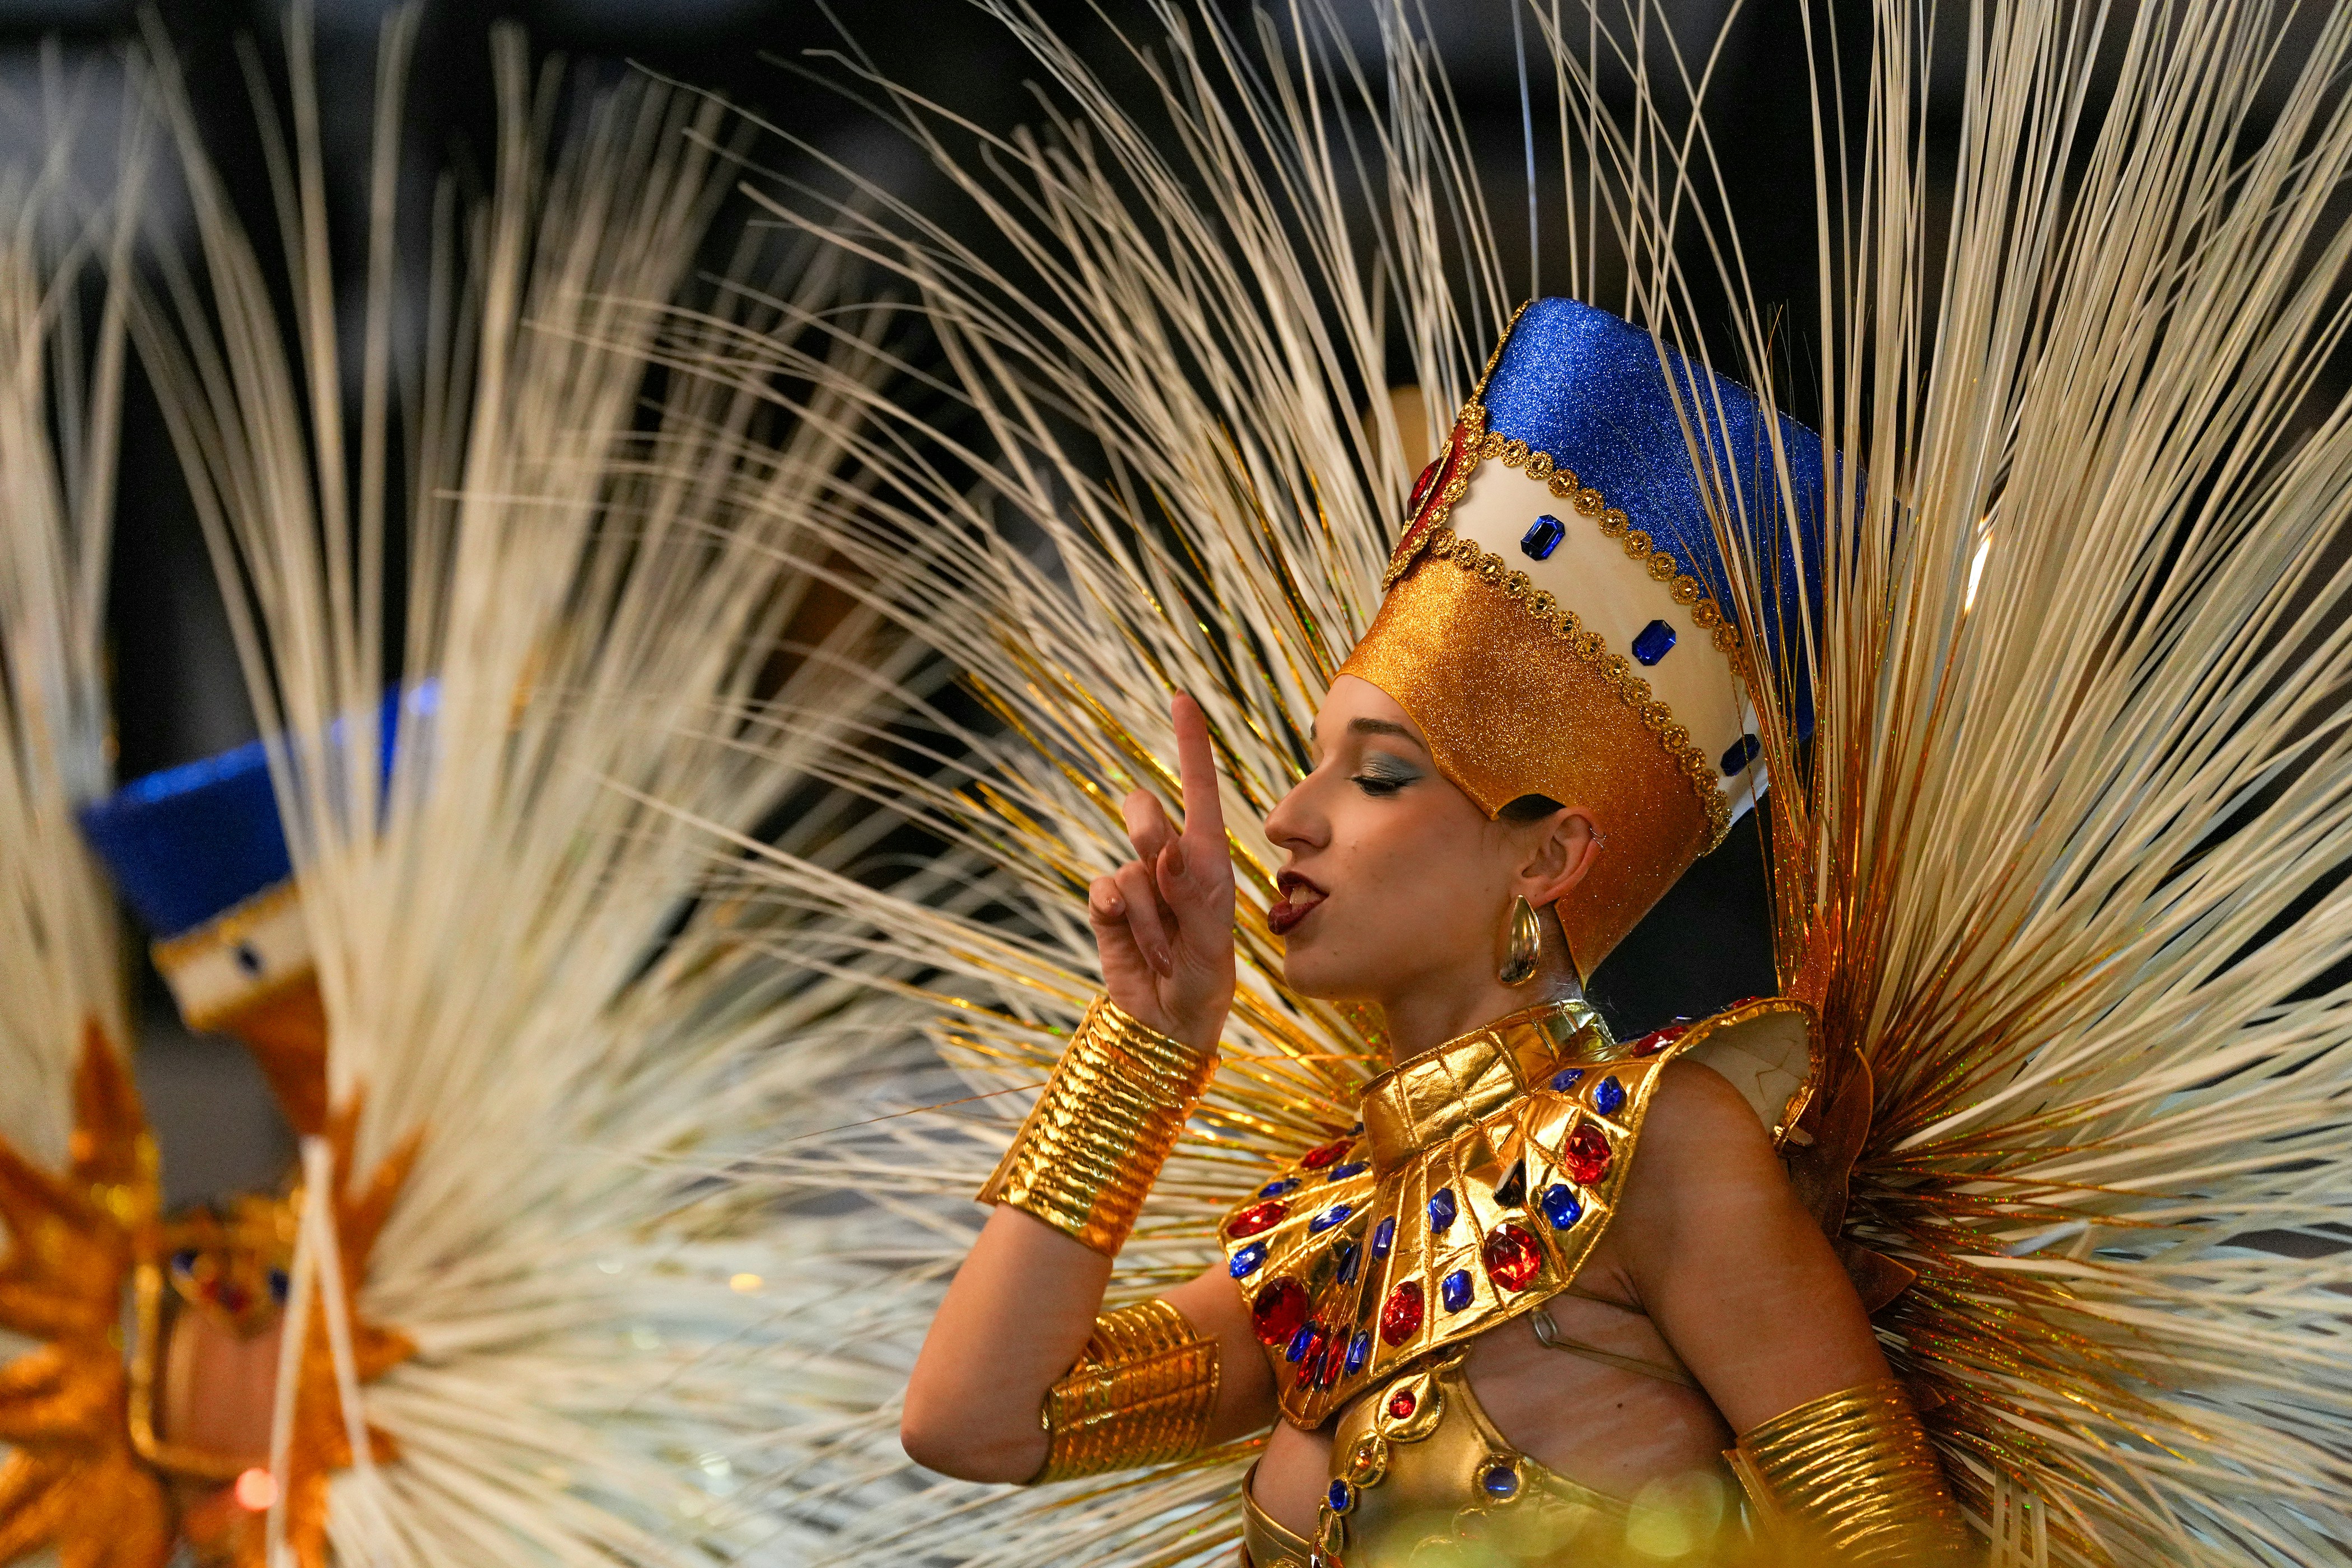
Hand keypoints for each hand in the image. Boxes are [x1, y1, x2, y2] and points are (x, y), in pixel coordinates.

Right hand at [1087, 693, 1235, 1055]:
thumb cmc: (1206, 984)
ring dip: (1145, 911)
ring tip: (1162, 945)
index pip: (1198, 790)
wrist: (1168, 1027)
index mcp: (1209, 861)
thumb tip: (1168, 849)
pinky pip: (1102, 890)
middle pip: (1147, 815)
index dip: (1190, 745)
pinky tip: (1132, 941)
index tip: (1181, 698)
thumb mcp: (1212, 944)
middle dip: (1152, 842)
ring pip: (1127, 866)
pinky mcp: (1108, 907)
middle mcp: (1171, 862)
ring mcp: (1137, 883)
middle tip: (1170, 888)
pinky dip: (1115, 916)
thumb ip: (1193, 895)